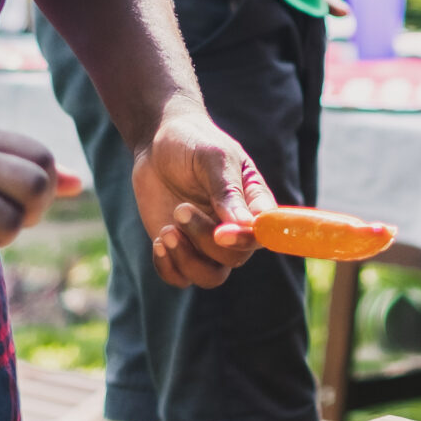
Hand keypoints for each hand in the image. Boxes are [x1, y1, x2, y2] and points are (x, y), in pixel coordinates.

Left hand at [131, 105, 270, 287]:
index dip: (245, 240)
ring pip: (210, 277)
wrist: (157, 143)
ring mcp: (207, 243)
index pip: (262, 235)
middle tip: (180, 209)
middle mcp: (235, 229)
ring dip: (187, 260)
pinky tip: (159, 241)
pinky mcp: (181, 249)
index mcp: (253, 205)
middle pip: (234, 258)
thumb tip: (244, 224)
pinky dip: (168, 267)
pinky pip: (180, 278)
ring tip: (167, 231)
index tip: (221, 232)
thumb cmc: (193, 142)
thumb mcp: (212, 158)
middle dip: (204, 240)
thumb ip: (227, 190)